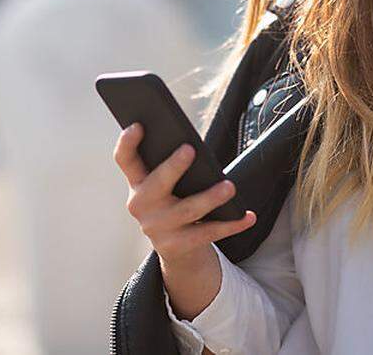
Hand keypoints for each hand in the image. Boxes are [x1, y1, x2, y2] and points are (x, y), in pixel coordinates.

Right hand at [113, 123, 256, 267]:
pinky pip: (208, 233)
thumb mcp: (165, 184)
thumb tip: (192, 144)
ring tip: (229, 187)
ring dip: (210, 197)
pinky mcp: (176, 246)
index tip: (138, 125)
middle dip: (173, 166)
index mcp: (136, 182)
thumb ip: (170, 165)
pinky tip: (247, 216)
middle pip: (157, 183)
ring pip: (187, 210)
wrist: (174, 247)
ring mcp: (157, 228)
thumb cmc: (173, 202)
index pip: (125, 160)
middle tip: (190, 149)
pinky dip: (231, 224)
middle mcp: (141, 205)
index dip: (127, 143)